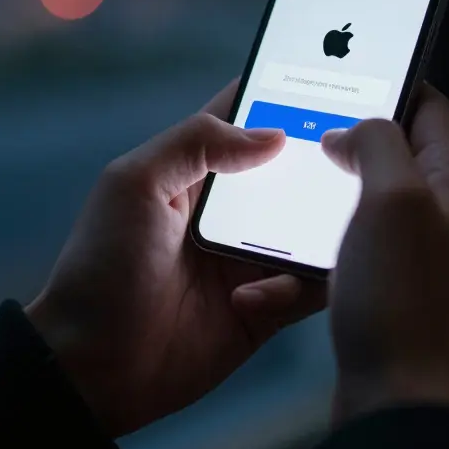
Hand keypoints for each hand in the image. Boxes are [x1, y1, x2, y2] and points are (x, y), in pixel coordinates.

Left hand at [25, 81, 326, 436]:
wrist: (93, 366)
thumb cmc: (102, 266)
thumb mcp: (134, 184)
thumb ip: (195, 142)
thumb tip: (274, 134)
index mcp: (202, 171)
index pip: (253, 118)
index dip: (289, 97)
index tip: (333, 82)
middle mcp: (238, 210)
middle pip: (301, 171)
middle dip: (330, 163)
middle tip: (356, 159)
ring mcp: (257, 257)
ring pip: (320, 227)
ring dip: (324, 229)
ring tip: (320, 232)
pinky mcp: (272, 305)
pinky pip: (313, 287)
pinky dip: (298, 287)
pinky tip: (251, 297)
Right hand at [320, 85, 448, 423]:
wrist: (405, 400)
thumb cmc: (407, 303)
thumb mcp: (393, 199)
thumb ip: (379, 144)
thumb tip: (356, 128)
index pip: (431, 109)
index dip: (389, 84)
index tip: (347, 72)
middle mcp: (448, 215)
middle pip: (399, 154)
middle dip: (351, 140)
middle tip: (306, 131)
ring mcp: (422, 256)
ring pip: (372, 202)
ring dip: (330, 194)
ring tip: (291, 190)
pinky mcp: (395, 292)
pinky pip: (356, 250)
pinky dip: (322, 245)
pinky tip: (293, 254)